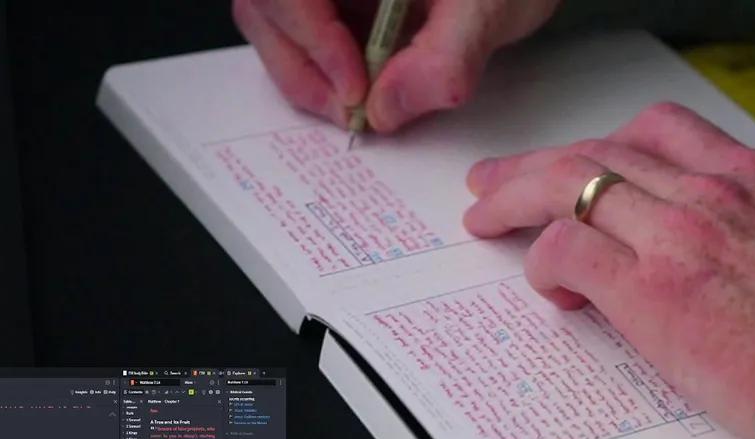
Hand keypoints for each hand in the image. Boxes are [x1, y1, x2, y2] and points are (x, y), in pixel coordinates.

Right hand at [232, 0, 558, 131]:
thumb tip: (389, 106)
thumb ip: (445, 58)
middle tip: (352, 111)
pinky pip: (294, 30)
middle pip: (266, 7)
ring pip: (272, 22)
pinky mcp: (326, 3)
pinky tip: (360, 82)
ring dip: (309, 74)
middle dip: (304, 69)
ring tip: (361, 100)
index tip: (355, 87)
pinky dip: (321, 67)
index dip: (312, 39)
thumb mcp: (489, 9)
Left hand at [462, 102, 754, 438]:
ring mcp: (676, 238)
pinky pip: (566, 252)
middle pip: (596, 153)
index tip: (581, 158)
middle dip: (535, 165)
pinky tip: (549, 287)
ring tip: (486, 217)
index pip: (659, 131)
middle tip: (498, 180)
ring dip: (515, 199)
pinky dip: (544, 263)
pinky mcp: (650, 293)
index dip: (604, 144)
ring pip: (567, 186)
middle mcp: (710, 194)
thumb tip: (744, 242)